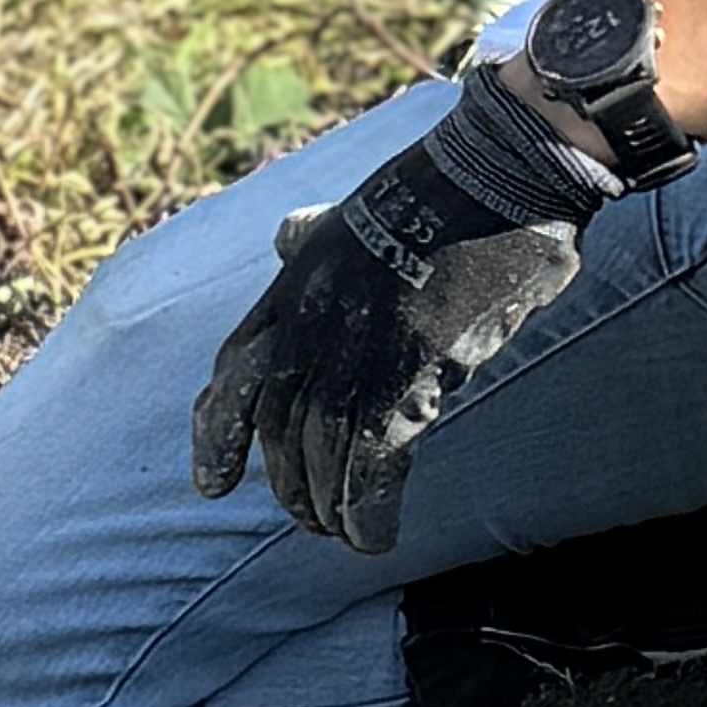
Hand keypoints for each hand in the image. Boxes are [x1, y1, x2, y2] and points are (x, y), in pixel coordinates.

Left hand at [188, 73, 614, 548]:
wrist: (496, 170)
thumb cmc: (443, 188)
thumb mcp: (354, 208)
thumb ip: (314, 235)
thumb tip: (284, 235)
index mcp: (294, 281)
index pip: (234, 368)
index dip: (217, 430)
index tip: (210, 480)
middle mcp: (310, 319)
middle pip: (274, 424)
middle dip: (283, 482)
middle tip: (303, 519)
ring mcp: (354, 346)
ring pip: (317, 452)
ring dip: (325, 505)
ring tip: (341, 534)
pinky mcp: (405, 372)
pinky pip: (369, 464)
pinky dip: (367, 510)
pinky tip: (374, 536)